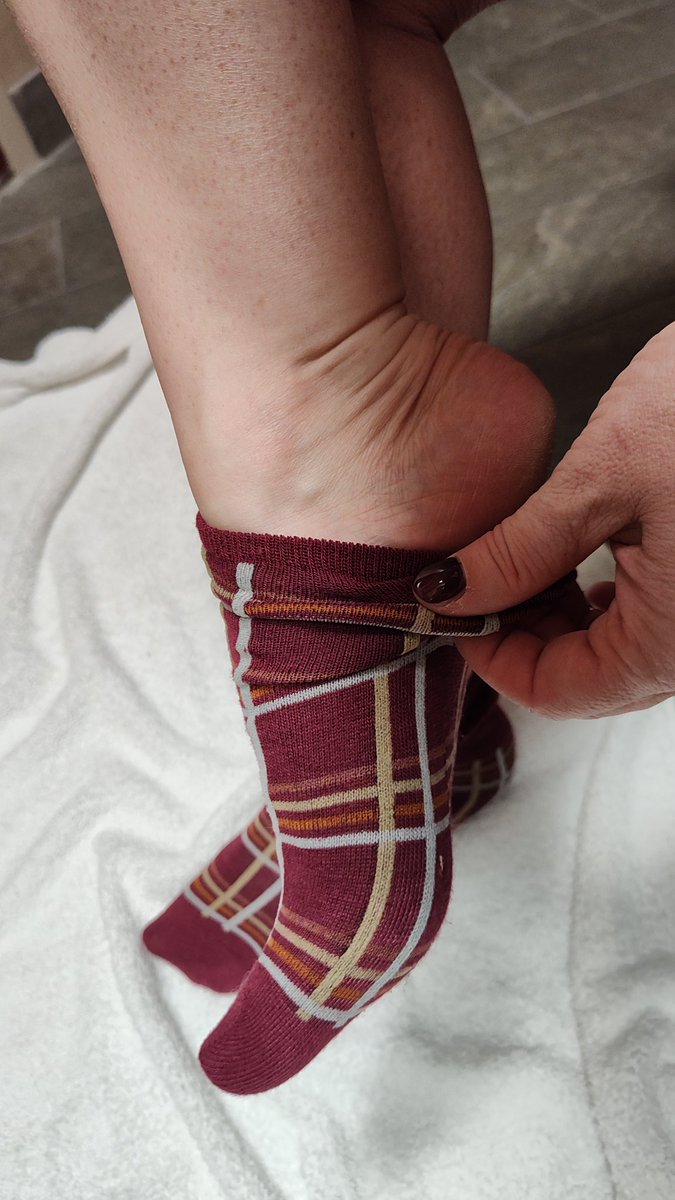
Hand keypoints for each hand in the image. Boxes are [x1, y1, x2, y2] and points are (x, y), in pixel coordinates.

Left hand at [413, 323, 674, 717]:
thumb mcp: (601, 478)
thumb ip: (519, 550)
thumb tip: (448, 593)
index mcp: (673, 640)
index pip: (560, 692)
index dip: (492, 658)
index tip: (452, 610)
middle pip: (592, 680)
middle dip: (525, 636)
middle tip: (479, 581)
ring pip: (622, 653)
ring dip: (563, 621)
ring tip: (521, 563)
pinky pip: (657, 622)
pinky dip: (609, 603)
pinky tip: (580, 561)